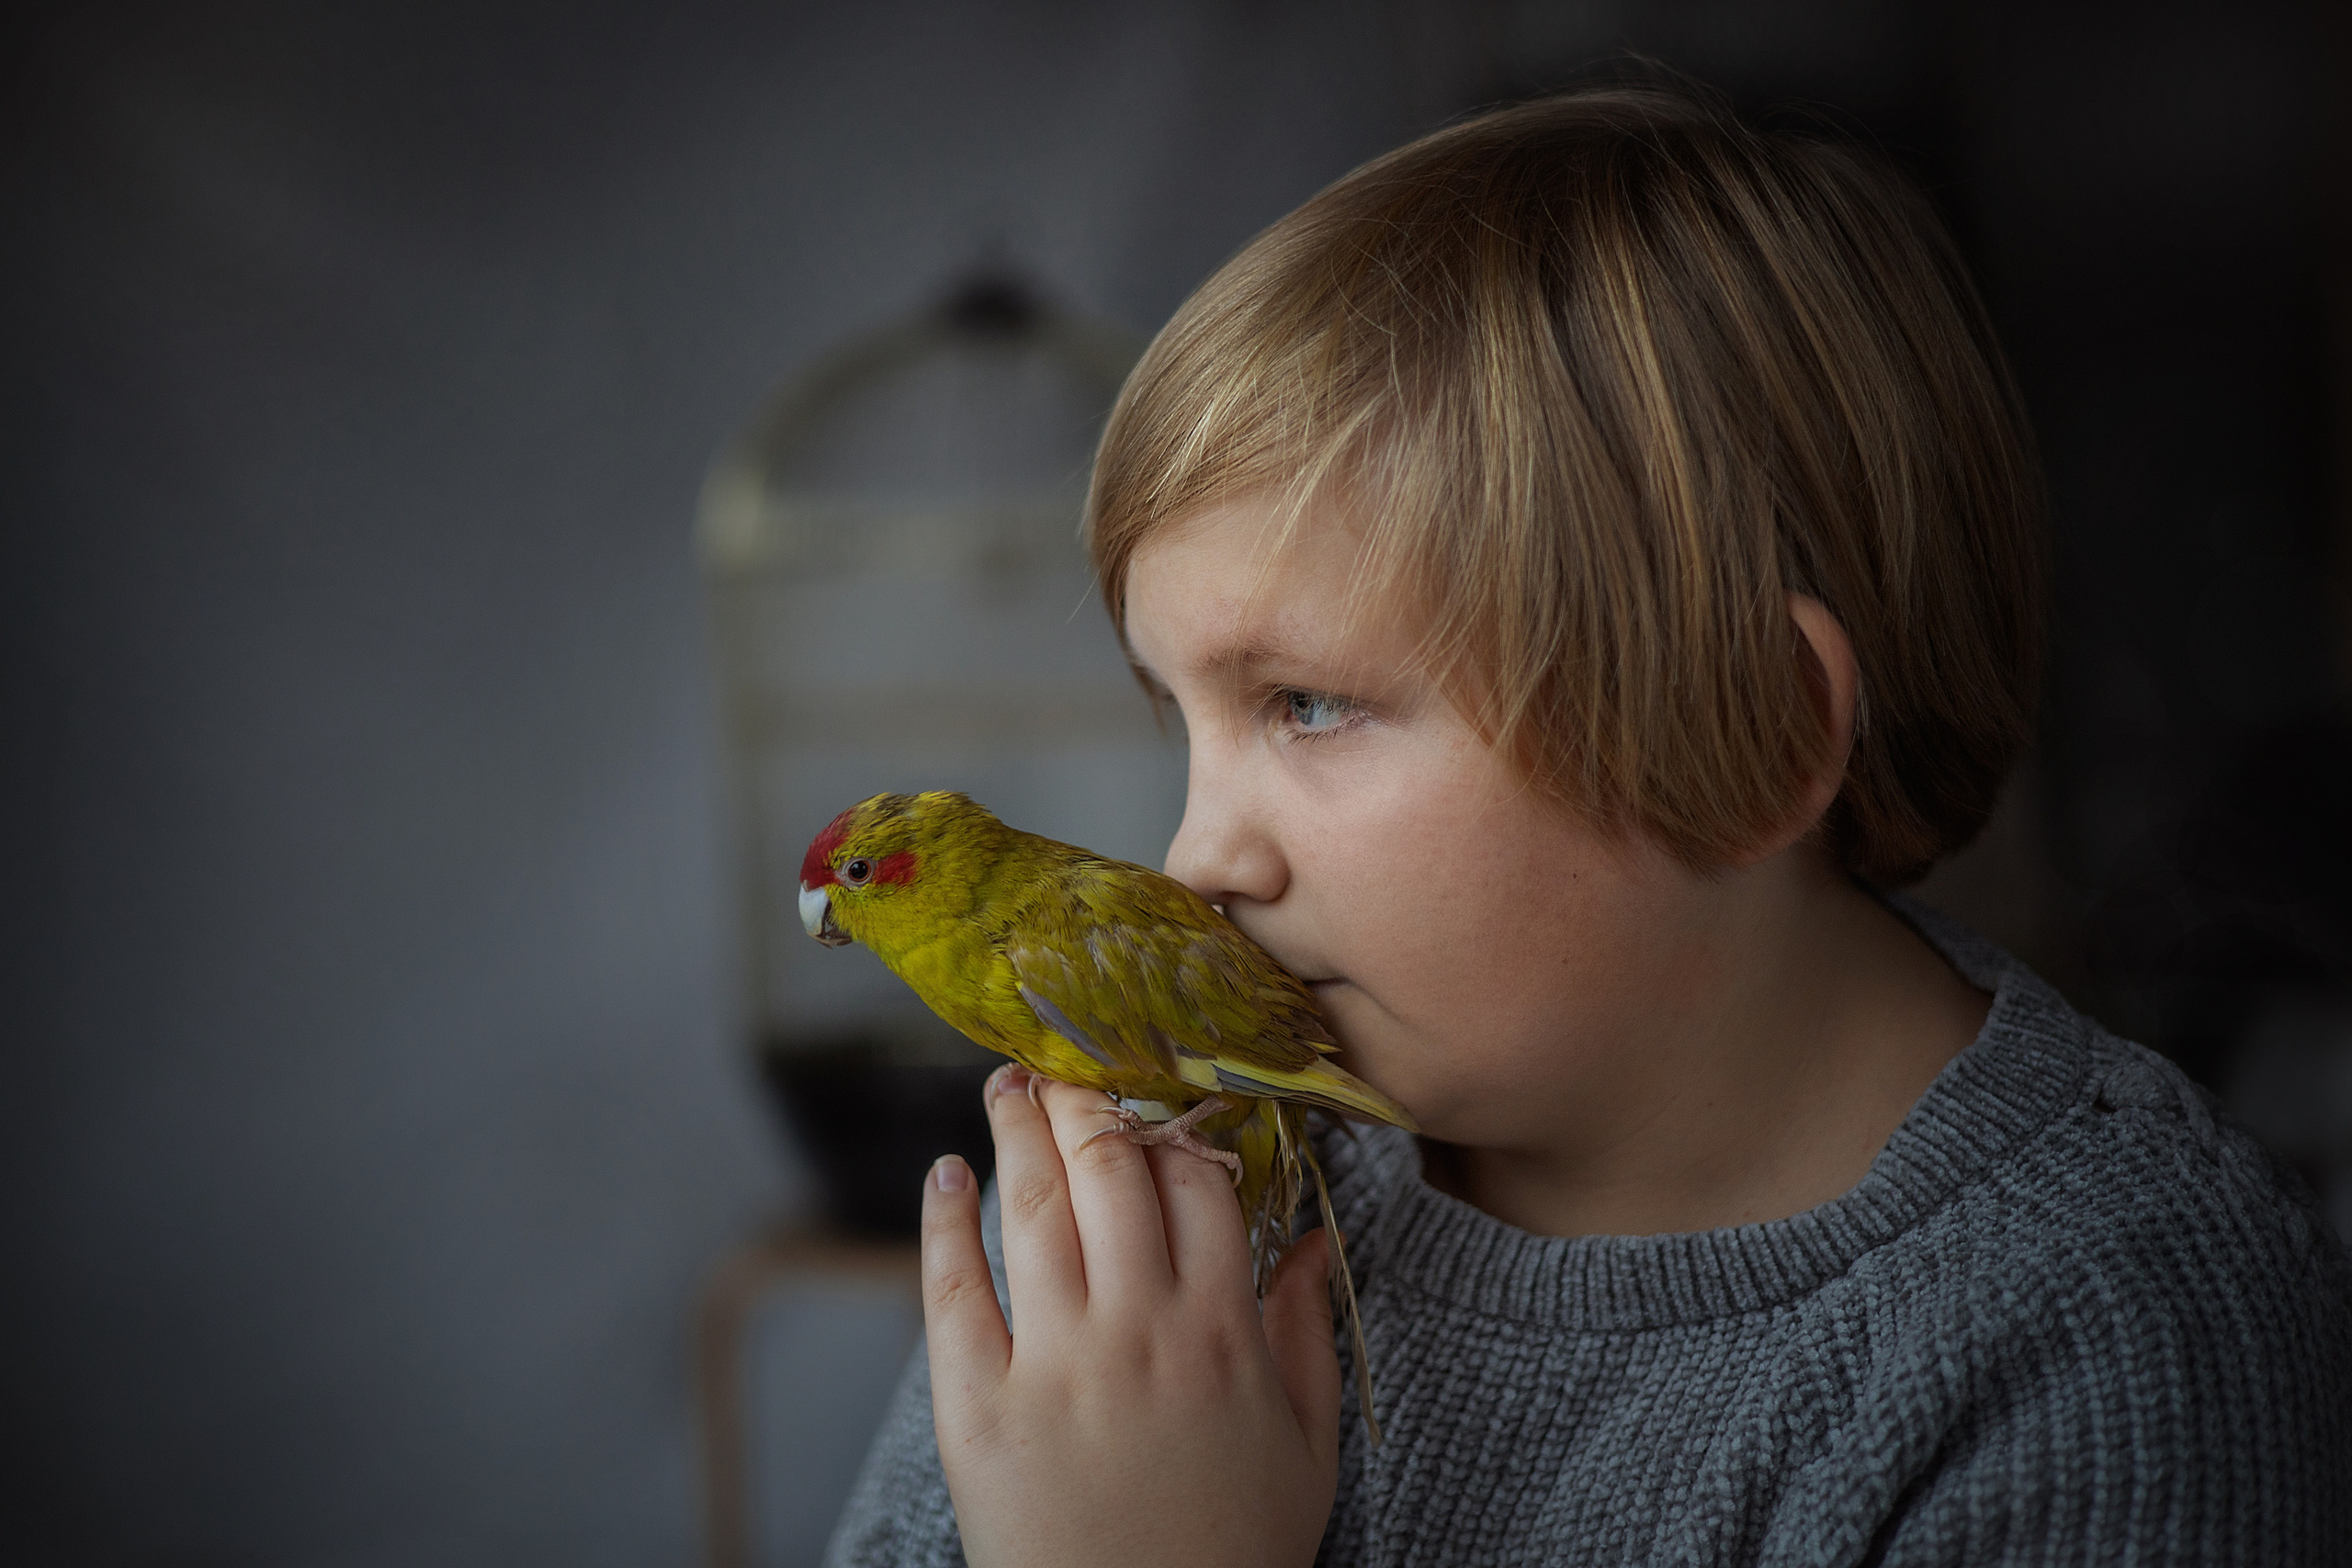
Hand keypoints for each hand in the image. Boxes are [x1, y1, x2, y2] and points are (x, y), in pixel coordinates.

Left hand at [920, 1066, 1341, 1567]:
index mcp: (1222, 1334)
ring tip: (1007, 1084)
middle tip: (1068, 1057)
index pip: (1198, 1184)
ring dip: (1016, 1130)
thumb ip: (1308, 1334)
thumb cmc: (1232, 1553)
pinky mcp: (977, 1410)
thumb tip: (1315, 1242)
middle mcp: (1137, 1332)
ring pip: (1033, 1210)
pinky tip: (944, 1175)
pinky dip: (943, 1222)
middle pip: (1110, 1173)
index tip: (1155, 1097)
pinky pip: (953, 1293)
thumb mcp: (1305, 1447)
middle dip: (1087, 1099)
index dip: (1175, 1125)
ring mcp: (1052, 1367)